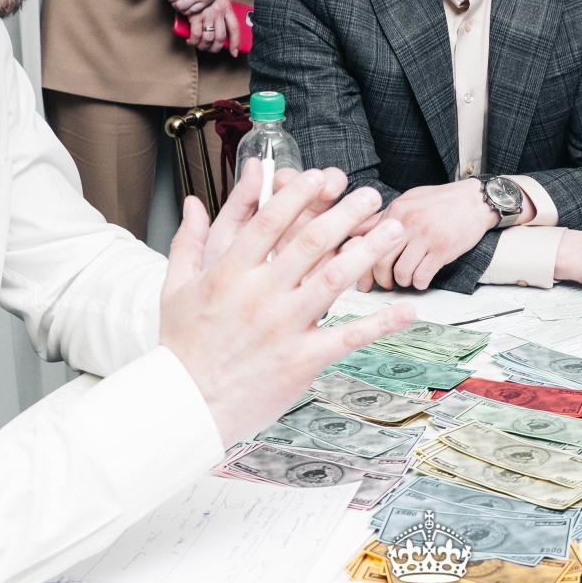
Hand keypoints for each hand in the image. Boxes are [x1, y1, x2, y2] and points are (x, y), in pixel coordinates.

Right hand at [159, 165, 415, 442]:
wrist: (186, 405)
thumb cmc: (181, 347)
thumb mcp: (175, 288)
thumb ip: (188, 241)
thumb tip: (193, 202)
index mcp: (229, 273)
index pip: (269, 222)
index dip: (298, 195)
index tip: (320, 177)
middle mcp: (259, 295)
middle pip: (309, 243)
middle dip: (344, 213)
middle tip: (369, 196)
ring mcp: (283, 327)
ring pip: (333, 280)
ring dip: (367, 251)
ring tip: (393, 230)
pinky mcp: (302, 360)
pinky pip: (347, 337)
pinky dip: (380, 323)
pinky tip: (406, 311)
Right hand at [183, 0, 240, 55]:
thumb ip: (226, 8)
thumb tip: (227, 23)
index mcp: (227, 8)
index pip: (234, 29)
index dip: (235, 43)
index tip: (234, 52)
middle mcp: (219, 13)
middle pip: (220, 37)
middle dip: (216, 48)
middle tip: (211, 49)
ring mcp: (207, 15)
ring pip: (208, 38)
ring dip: (204, 46)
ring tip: (201, 46)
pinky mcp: (195, 16)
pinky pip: (196, 34)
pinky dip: (193, 41)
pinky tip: (190, 41)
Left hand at [356, 180, 498, 291]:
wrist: (475, 200)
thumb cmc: (441, 202)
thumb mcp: (408, 201)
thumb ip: (382, 217)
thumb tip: (355, 232)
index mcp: (396, 210)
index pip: (368, 242)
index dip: (361, 265)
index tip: (364, 279)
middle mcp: (408, 222)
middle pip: (381, 261)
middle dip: (381, 279)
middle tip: (387, 283)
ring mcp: (426, 236)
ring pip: (401, 272)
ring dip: (403, 282)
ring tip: (408, 279)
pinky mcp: (443, 249)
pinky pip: (422, 276)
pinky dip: (420, 283)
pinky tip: (422, 279)